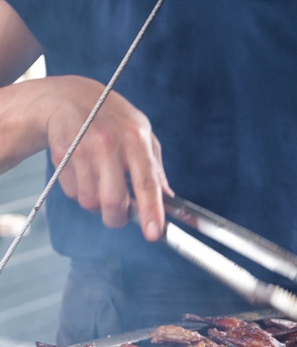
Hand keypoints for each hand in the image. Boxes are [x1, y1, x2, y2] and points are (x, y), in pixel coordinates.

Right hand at [42, 75, 170, 240]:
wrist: (68, 97)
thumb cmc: (112, 117)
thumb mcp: (142, 133)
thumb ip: (155, 168)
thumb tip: (168, 199)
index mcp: (136, 140)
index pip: (147, 183)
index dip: (152, 211)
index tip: (155, 233)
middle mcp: (108, 145)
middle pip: (113, 201)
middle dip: (117, 218)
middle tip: (120, 214)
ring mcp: (82, 150)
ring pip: (89, 201)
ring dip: (97, 203)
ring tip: (100, 182)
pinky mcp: (61, 156)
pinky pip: (72, 192)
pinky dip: (80, 191)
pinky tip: (84, 170)